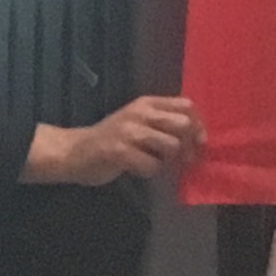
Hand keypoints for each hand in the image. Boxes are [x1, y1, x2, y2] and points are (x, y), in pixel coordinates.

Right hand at [27, 94, 204, 185]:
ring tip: (152, 162)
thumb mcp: (139, 122)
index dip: (198, 125)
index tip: (199, 142)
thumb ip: (165, 124)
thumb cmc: (113, 139)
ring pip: (171, 146)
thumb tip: (200, 138)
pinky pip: (152, 165)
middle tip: (182, 159)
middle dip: (188, 144)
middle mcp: (139, 113)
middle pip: (183, 124)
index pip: (186, 106)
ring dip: (167, 160)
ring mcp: (128, 131)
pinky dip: (150, 172)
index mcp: (147, 103)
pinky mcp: (119, 151)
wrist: (74, 151)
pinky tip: (137, 168)